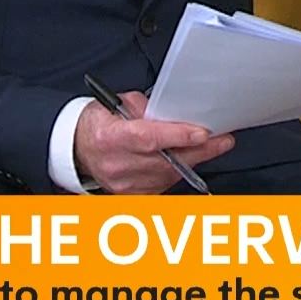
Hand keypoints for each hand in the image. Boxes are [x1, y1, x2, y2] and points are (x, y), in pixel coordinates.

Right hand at [73, 92, 233, 193]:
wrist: (77, 149)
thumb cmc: (96, 125)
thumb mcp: (116, 104)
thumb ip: (145, 108)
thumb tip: (171, 112)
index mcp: (110, 137)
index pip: (149, 139)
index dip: (178, 137)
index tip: (202, 133)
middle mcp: (117, 164)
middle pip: (166, 161)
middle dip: (199, 151)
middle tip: (223, 140)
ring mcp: (125, 184)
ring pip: (169, 175)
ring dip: (193, 161)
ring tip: (210, 147)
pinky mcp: (132, 195)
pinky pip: (163, 185)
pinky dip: (177, 172)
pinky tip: (186, 161)